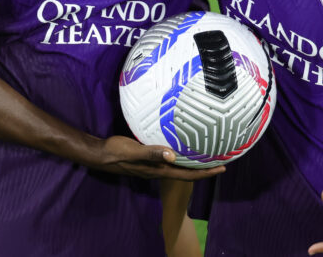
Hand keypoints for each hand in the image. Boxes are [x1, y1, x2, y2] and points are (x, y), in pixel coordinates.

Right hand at [87, 135, 225, 181]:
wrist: (100, 155)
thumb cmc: (116, 152)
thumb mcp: (133, 151)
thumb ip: (151, 153)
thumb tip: (173, 156)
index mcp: (158, 170)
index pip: (187, 175)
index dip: (205, 173)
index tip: (222, 168)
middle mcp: (158, 170)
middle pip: (186, 173)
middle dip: (204, 169)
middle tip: (221, 160)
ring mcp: (153, 166)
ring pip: (179, 168)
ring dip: (194, 164)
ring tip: (207, 155)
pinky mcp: (149, 160)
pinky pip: (170, 160)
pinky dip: (181, 157)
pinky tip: (183, 148)